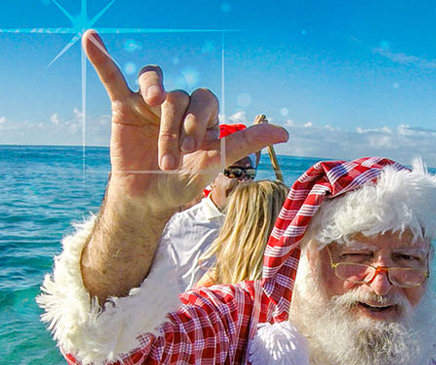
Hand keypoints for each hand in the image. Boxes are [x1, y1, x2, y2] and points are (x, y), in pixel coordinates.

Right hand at [79, 30, 288, 300]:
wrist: (149, 197)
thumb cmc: (184, 181)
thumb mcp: (216, 161)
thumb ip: (246, 143)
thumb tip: (285, 132)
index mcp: (202, 115)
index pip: (206, 100)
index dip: (200, 119)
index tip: (193, 147)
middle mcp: (178, 105)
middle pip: (179, 97)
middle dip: (174, 127)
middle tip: (170, 159)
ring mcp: (150, 103)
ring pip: (154, 81)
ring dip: (154, 92)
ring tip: (152, 102)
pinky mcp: (123, 106)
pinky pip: (113, 77)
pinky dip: (103, 59)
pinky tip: (92, 39)